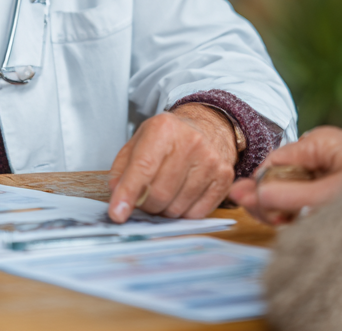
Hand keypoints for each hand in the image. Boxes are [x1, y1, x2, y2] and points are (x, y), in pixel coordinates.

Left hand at [107, 104, 237, 222]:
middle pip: (160, 194)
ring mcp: (210, 160)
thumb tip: (117, 198)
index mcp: (163, 129)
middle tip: (144, 198)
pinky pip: (196, 214)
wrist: (207, 128)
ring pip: (177, 208)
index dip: (128, 194)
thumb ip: (122, 170)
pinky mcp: (224, 178)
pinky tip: (182, 196)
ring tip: (165, 193)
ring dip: (164, 210)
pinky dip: (183, 213)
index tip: (117, 214)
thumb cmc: (169, 139)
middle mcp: (190, 142)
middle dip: (146, 205)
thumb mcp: (139, 143)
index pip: (143, 168)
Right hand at [229, 126, 341, 224]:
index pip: (273, 161)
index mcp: (319, 142)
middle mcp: (324, 150)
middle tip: (278, 224)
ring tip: (297, 225)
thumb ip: (291, 196)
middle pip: (284, 173)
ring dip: (293, 207)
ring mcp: (335, 164)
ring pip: (299, 186)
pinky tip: (313, 222)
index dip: (262, 187)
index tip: (261, 212)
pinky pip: (316, 192)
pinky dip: (310, 209)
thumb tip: (255, 194)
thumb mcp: (331, 196)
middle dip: (276, 199)